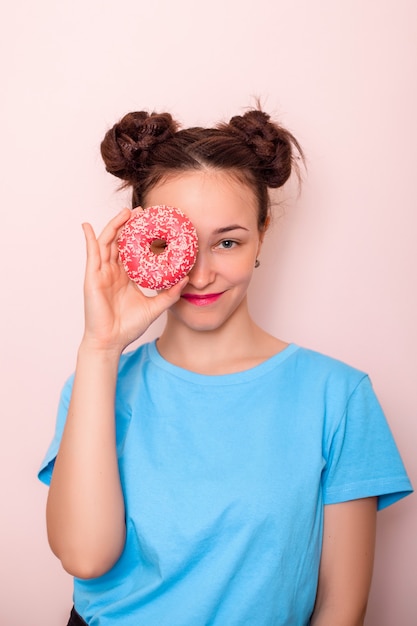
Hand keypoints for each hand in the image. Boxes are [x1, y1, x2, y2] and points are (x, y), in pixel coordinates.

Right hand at [81, 208, 186, 352]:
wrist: (112, 341)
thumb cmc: (129, 327)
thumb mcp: (155, 307)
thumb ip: (170, 294)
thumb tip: (185, 279)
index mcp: (126, 277)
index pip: (133, 251)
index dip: (140, 236)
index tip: (152, 223)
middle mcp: (113, 272)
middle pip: (120, 242)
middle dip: (128, 225)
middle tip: (141, 212)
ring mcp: (102, 273)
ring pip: (107, 243)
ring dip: (114, 226)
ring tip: (125, 213)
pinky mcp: (92, 277)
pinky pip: (91, 254)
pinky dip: (89, 238)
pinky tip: (87, 226)